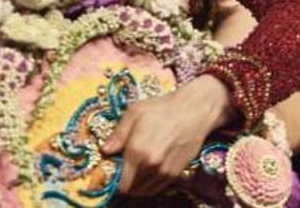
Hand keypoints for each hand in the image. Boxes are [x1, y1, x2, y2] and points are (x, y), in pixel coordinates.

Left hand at [102, 75, 233, 195]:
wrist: (193, 111)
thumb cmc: (161, 108)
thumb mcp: (134, 113)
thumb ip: (118, 135)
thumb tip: (105, 151)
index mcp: (137, 151)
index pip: (122, 184)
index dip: (115, 182)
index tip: (114, 173)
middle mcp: (151, 166)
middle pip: (133, 190)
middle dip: (126, 184)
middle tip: (125, 171)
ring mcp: (165, 172)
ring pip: (146, 191)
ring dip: (138, 186)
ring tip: (136, 172)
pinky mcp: (177, 173)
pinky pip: (159, 188)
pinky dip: (151, 185)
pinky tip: (148, 172)